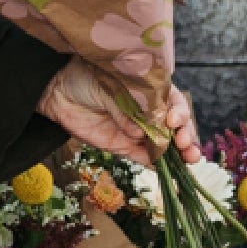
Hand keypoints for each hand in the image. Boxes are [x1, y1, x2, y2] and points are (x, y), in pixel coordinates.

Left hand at [40, 60, 201, 163]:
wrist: (57, 91)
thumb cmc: (85, 78)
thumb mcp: (111, 87)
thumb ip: (127, 109)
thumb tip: (140, 132)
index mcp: (151, 90)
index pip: (174, 102)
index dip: (179, 112)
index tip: (173, 120)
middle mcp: (148, 111)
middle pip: (175, 126)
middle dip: (185, 135)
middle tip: (185, 144)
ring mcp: (137, 130)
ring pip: (164, 144)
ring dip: (179, 153)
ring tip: (189, 159)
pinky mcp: (124, 146)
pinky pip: (145, 158)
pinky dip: (158, 164)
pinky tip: (169, 169)